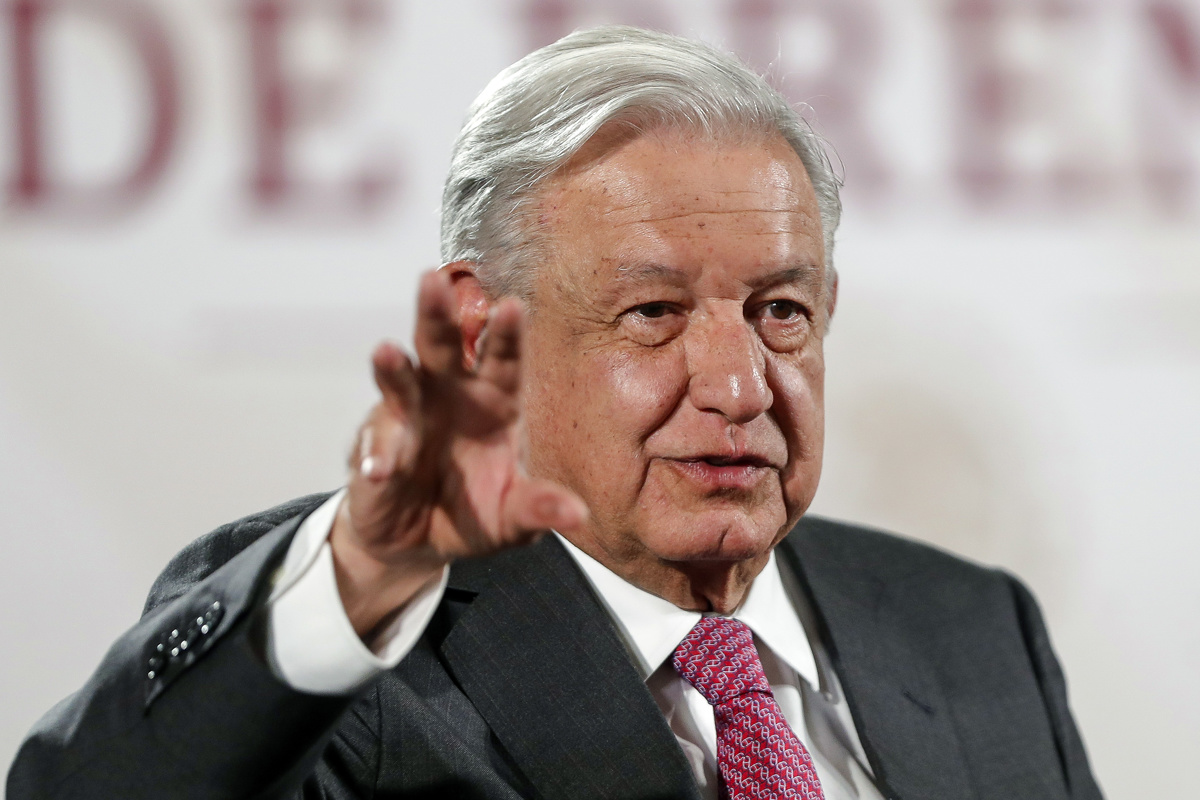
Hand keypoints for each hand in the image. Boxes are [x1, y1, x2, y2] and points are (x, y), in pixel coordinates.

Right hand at [329, 270, 587, 638]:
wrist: (418, 543)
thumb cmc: (473, 513)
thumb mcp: (512, 518)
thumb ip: (539, 509)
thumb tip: (578, 516)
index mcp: (493, 400)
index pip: (503, 358)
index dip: (506, 334)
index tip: (512, 306)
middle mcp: (448, 394)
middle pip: (442, 346)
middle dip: (437, 314)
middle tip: (432, 280)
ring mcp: (408, 416)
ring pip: (399, 380)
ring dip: (392, 367)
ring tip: (387, 353)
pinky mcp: (374, 448)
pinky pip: (376, 447)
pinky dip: (379, 456)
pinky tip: (380, 470)